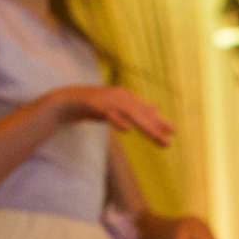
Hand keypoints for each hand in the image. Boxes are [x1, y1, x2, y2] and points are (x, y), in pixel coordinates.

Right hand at [44, 86, 172, 145]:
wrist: (66, 102)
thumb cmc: (93, 106)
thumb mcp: (116, 109)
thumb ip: (132, 110)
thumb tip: (153, 110)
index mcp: (124, 97)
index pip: (144, 110)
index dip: (158, 120)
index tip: (172, 132)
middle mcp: (118, 96)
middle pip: (140, 113)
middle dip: (155, 127)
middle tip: (168, 142)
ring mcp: (107, 100)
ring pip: (129, 114)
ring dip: (144, 126)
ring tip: (156, 138)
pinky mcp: (94, 105)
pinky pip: (108, 114)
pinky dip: (117, 120)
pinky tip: (127, 129)